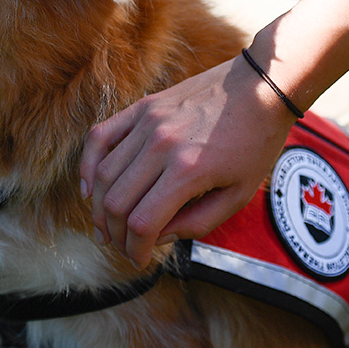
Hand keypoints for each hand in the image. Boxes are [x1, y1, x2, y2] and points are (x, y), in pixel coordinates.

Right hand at [80, 53, 295, 267]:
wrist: (260, 87)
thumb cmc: (255, 143)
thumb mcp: (239, 195)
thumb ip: (197, 223)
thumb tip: (158, 237)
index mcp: (188, 171)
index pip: (142, 223)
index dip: (136, 249)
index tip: (140, 259)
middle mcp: (161, 145)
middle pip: (116, 202)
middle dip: (115, 235)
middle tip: (123, 247)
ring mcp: (148, 122)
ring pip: (103, 174)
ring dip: (98, 208)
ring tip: (105, 226)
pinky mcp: (142, 107)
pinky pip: (100, 136)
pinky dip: (87, 165)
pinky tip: (89, 188)